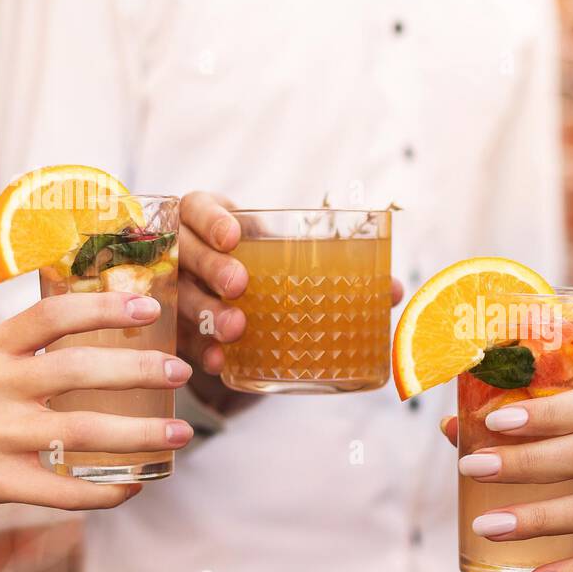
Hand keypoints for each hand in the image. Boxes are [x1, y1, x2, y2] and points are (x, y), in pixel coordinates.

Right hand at [0, 292, 194, 530]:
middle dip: (137, 371)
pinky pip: (61, 489)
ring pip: (79, 432)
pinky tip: (136, 484)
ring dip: (139, 434)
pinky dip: (104, 489)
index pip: (51, 315)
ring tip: (181, 433)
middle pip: (75, 371)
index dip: (103, 308)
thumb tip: (125, 326)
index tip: (152, 307)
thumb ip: (40, 347)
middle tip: (180, 373)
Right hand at [175, 191, 403, 410]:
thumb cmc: (271, 263)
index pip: (198, 208)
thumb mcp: (293, 252)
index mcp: (211, 219)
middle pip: (186, 252)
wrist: (234, 292)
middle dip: (212, 266)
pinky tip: (220, 363)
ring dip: (207, 312)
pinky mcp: (179, 324)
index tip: (235, 236)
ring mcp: (178, 287)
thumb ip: (338, 265)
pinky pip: (184, 337)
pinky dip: (202, 350)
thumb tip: (394, 290)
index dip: (212, 220)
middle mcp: (187, 249)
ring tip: (236, 328)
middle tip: (240, 285)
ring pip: (181, 295)